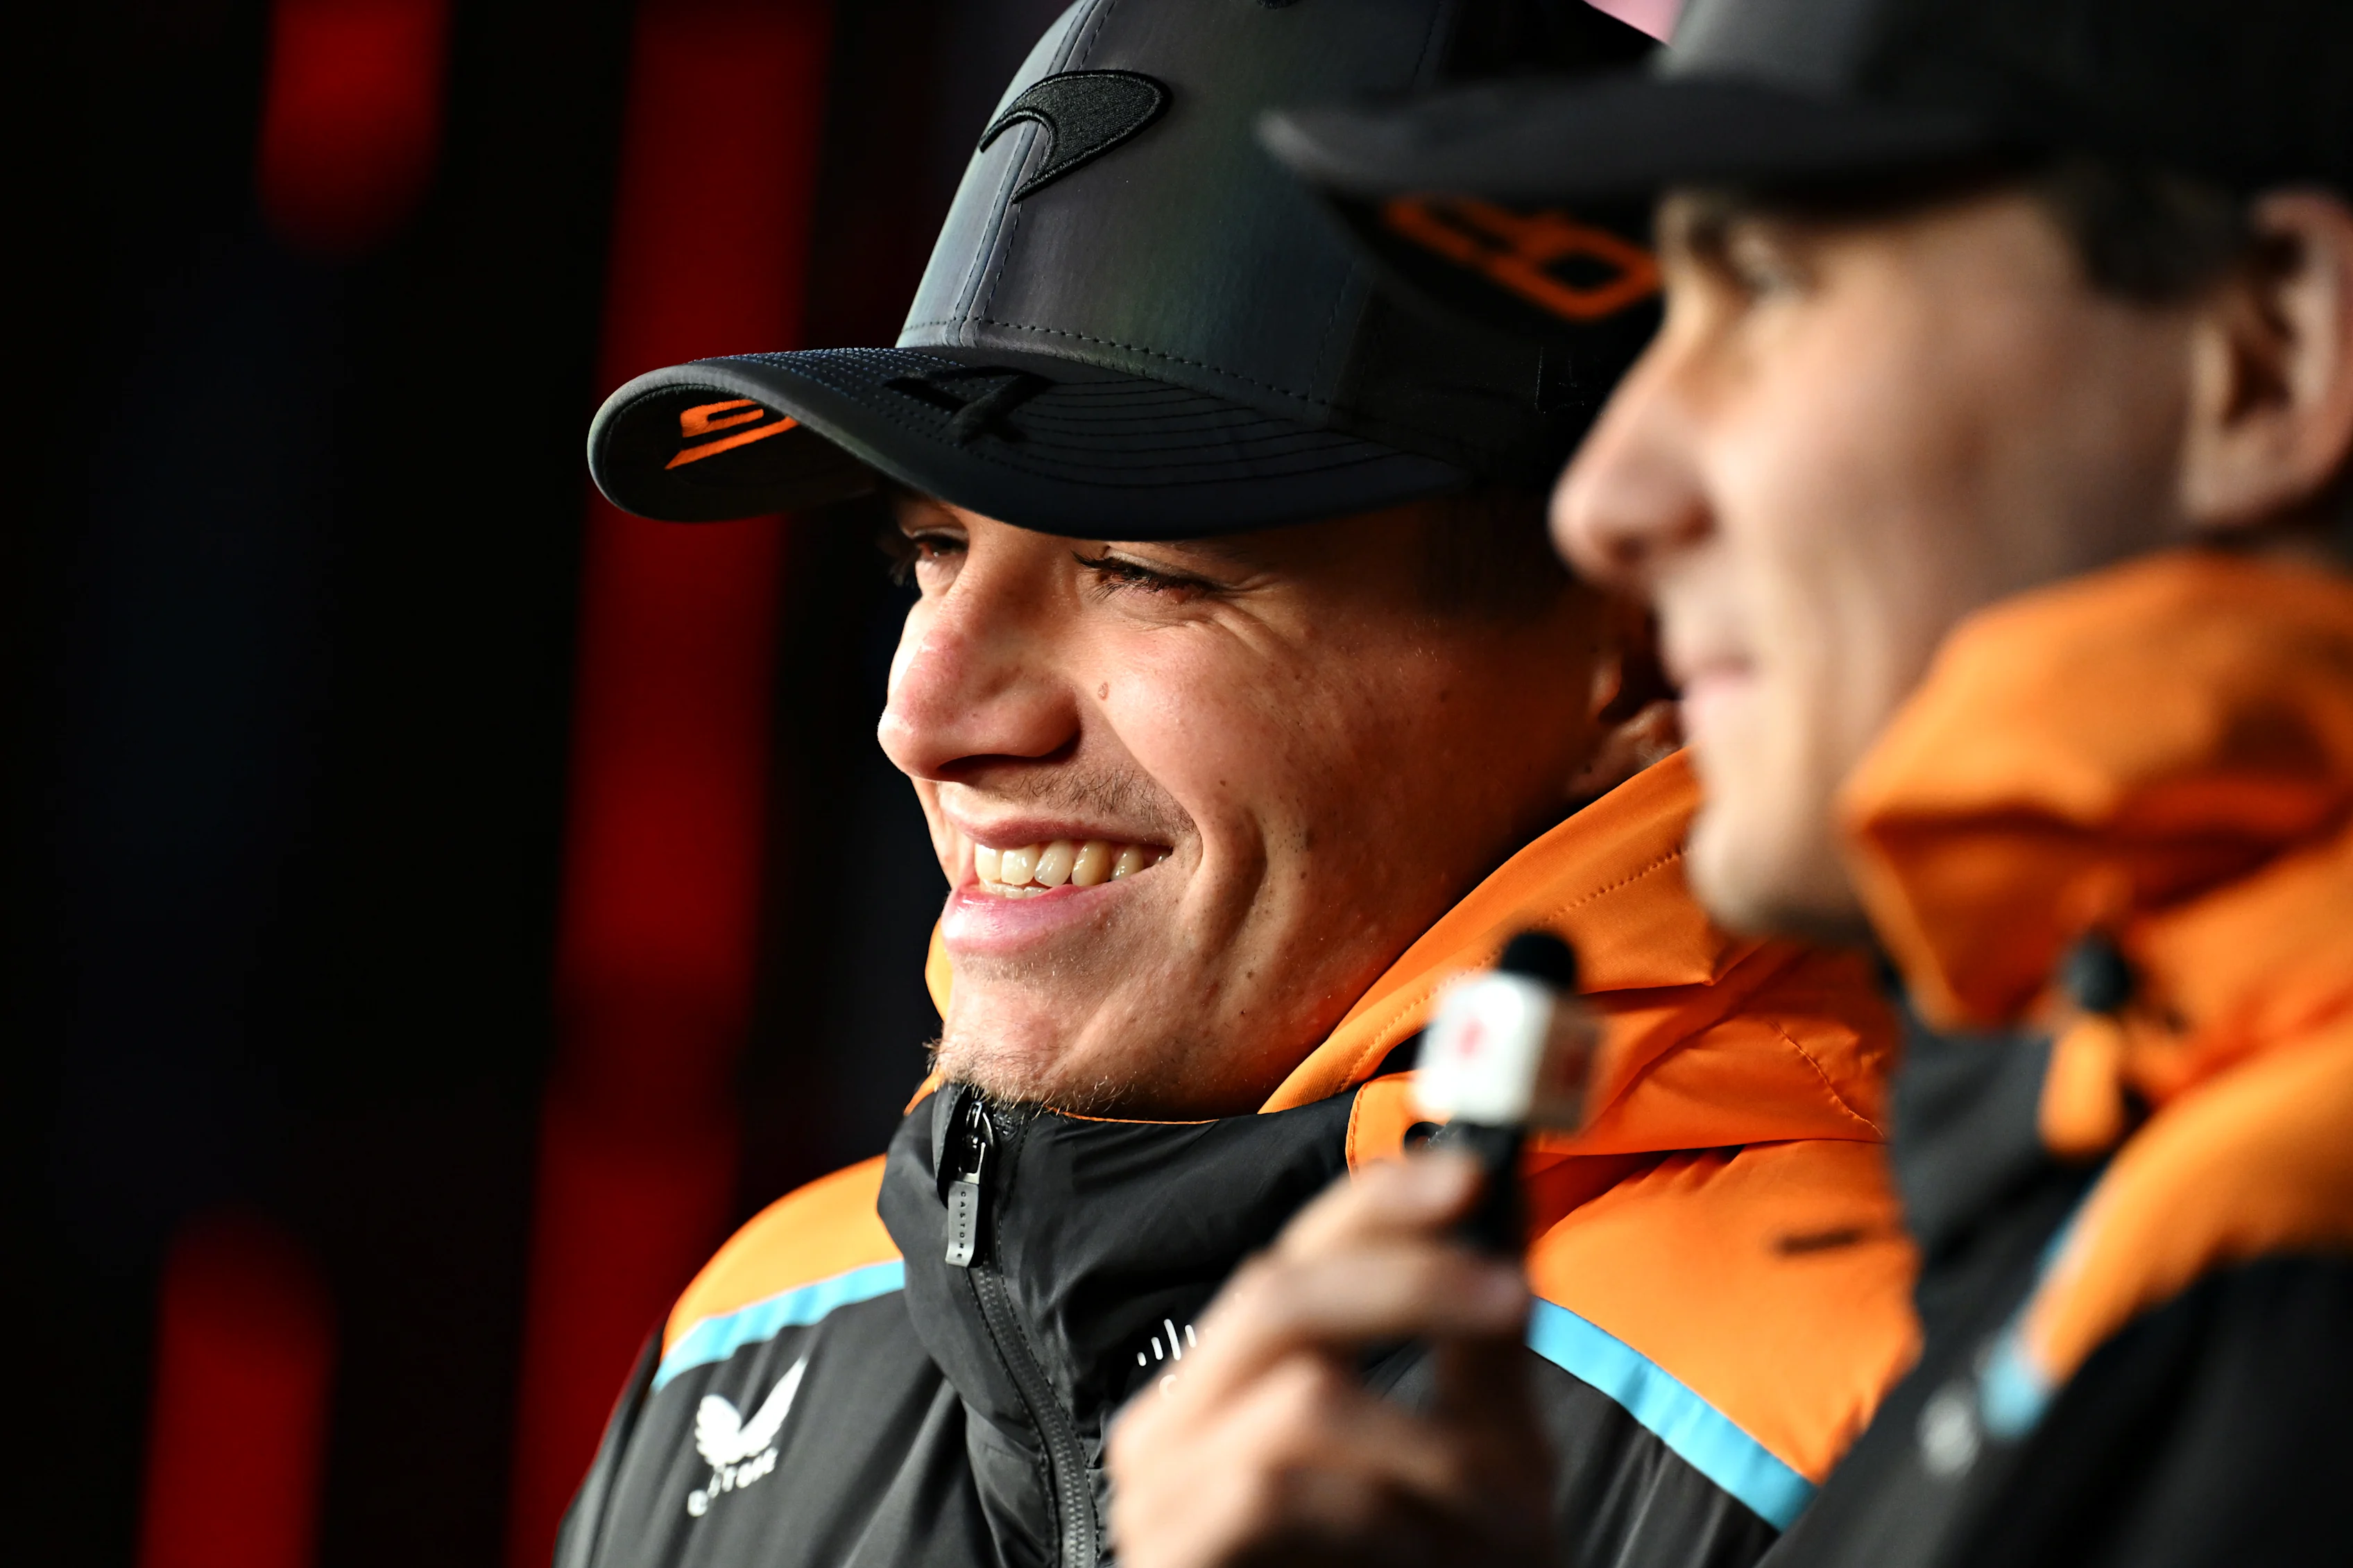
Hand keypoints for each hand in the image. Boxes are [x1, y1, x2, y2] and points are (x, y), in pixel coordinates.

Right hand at [1106, 1152, 1550, 1567]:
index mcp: (1239, 1382)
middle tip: (1513, 1301)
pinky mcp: (1168, 1558)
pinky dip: (1376, 1514)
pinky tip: (1418, 1558)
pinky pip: (1274, 1491)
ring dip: (1424, 1447)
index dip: (1377, 1200)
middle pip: (1277, 1294)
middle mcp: (1180, 1420)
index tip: (1474, 1172)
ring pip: (1297, 1398)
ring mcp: (1161, 1493)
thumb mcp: (1471, 1470)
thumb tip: (1509, 1222)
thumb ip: (1478, 1358)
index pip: (1293, 1251)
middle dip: (1408, 1283)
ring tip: (1493, 1522)